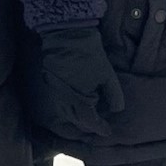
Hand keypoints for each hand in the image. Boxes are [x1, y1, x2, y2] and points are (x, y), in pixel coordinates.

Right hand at [36, 26, 123, 140]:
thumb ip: (114, 95)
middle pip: (75, 121)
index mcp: (78, 99)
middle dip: (87, 126)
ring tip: (87, 119)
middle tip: (98, 126)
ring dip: (76, 119)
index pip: (90, 122)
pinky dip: (68, 108)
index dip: (100, 128)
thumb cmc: (89, 54)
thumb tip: (116, 110)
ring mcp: (54, 92)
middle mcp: (63, 100)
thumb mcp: (107, 75)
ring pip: (64, 114)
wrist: (66, 34)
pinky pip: (58, 103)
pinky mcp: (49, 84)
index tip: (107, 131)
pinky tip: (75, 105)